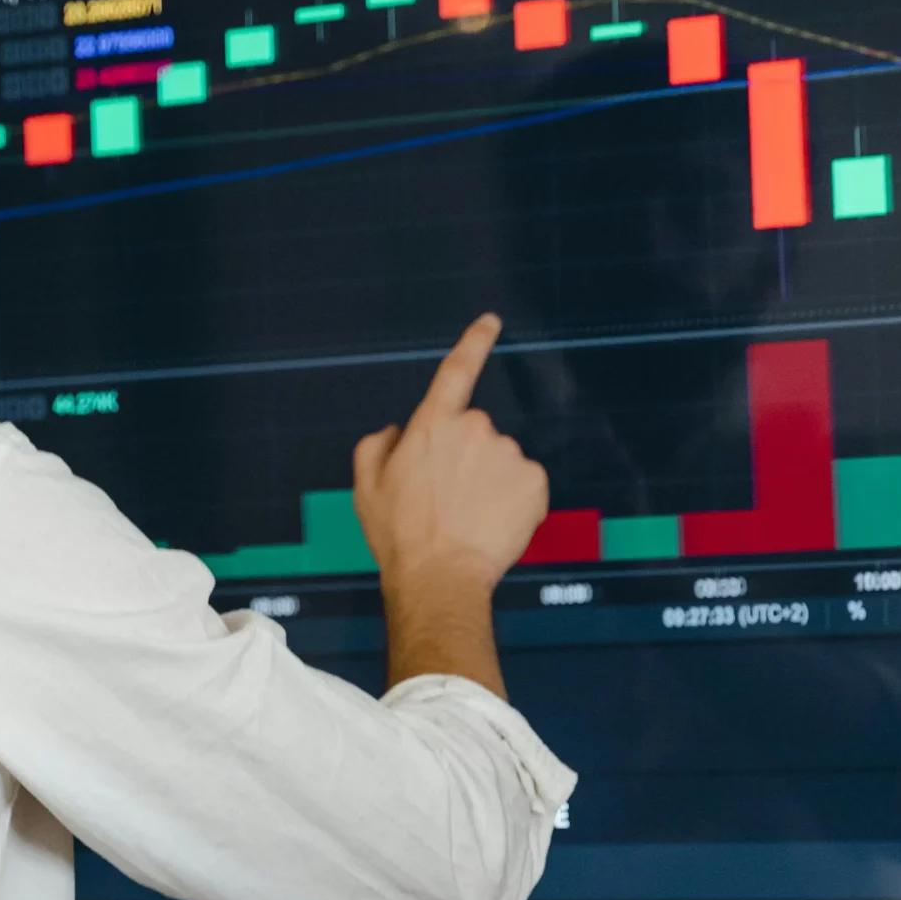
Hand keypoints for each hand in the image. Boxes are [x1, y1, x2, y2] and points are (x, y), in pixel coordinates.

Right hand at [352, 314, 549, 598]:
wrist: (440, 577)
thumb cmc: (399, 534)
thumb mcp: (366, 487)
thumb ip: (376, 446)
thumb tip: (397, 432)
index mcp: (432, 424)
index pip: (456, 372)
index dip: (474, 342)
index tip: (491, 322)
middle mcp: (475, 429)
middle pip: (476, 436)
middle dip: (466, 460)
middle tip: (447, 501)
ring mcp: (509, 454)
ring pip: (501, 463)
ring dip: (490, 484)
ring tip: (468, 520)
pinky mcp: (534, 483)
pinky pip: (525, 487)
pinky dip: (513, 504)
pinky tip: (493, 526)